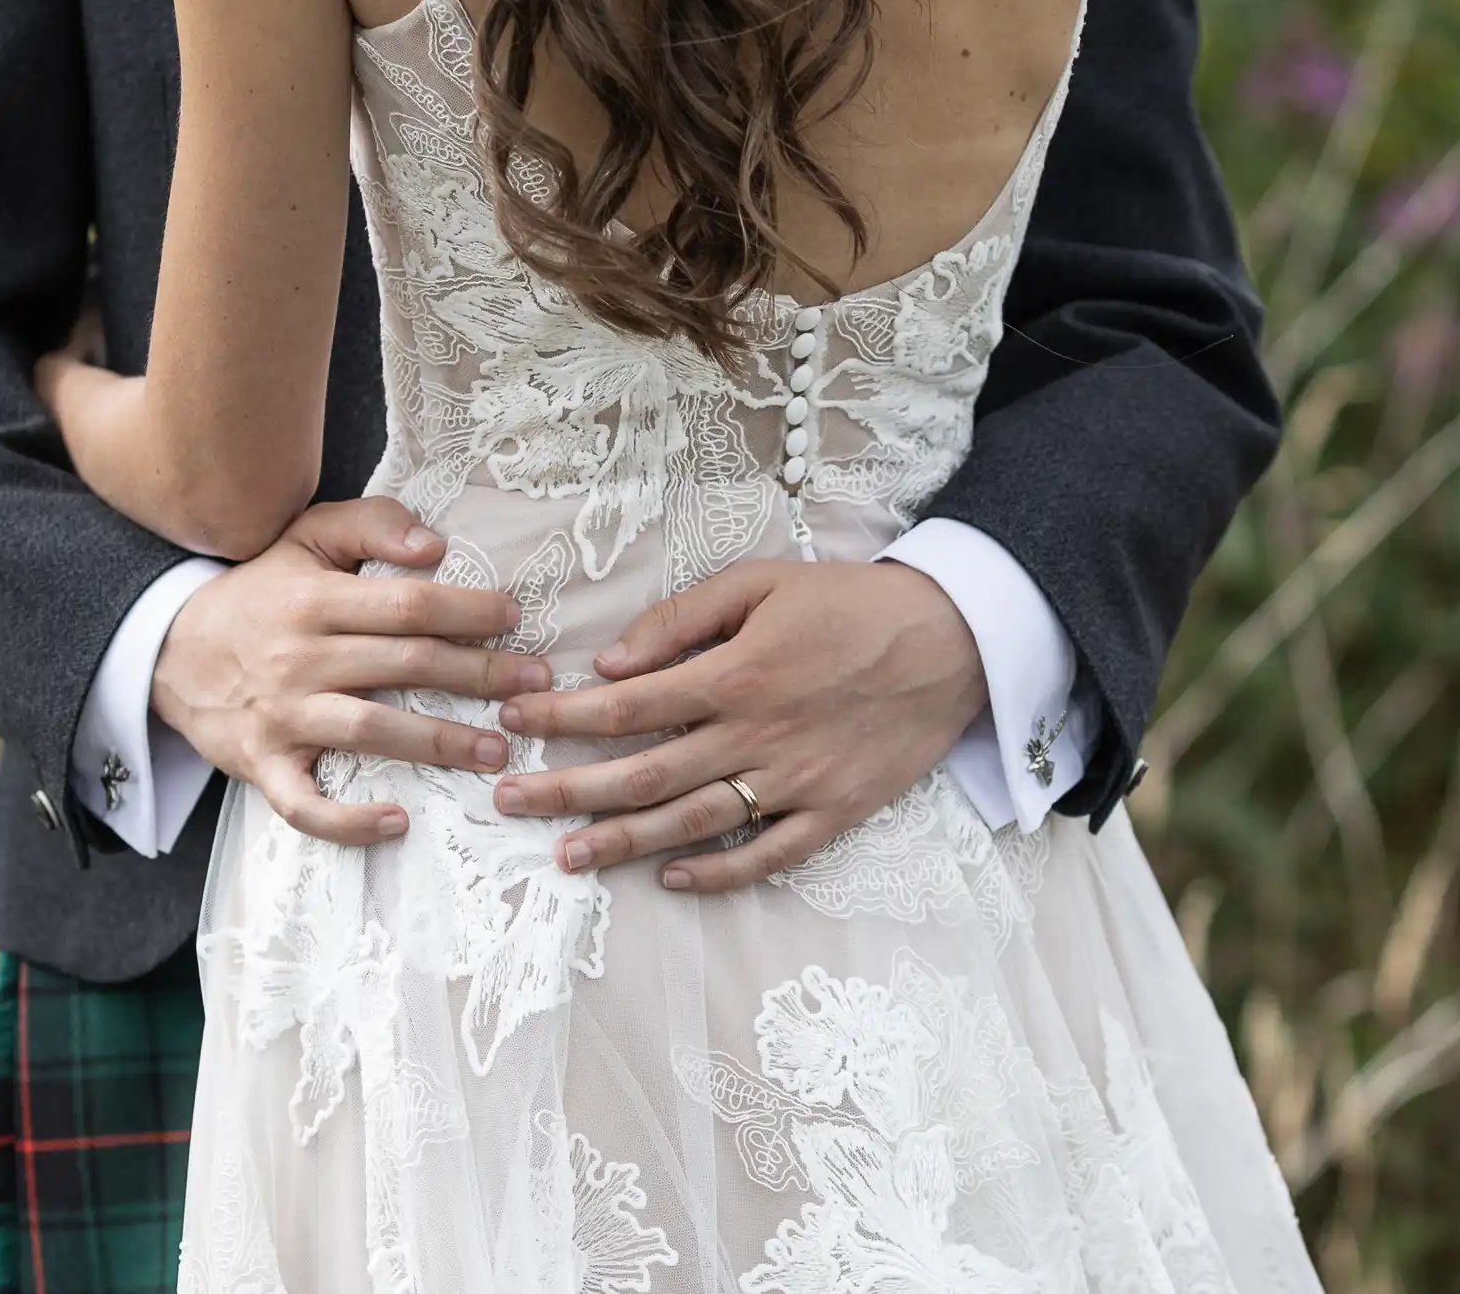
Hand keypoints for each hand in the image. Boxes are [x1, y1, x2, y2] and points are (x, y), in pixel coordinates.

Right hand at [152, 498, 552, 843]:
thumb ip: (370, 524)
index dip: (468, 610)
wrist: (168, 650)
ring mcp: (281, 717)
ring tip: (497, 751)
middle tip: (535, 686)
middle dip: (478, 674)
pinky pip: (304, 803)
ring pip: (370, 730)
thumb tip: (433, 545)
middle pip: (404, 665)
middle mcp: (300, 658)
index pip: (406, 604)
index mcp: (316, 600)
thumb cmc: (260, 593)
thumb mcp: (305, 539)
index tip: (515, 618)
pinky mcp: (262, 765)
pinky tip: (397, 821)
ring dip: (440, 742)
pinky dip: (347, 820)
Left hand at [491, 560, 984, 890]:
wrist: (953, 638)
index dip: (560, 716)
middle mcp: (756, 735)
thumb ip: (681, 620)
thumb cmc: (849, 602)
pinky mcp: (835, 811)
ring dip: (623, 842)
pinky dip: (719, 872)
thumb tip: (610, 664)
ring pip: (692, 822)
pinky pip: (768, 854)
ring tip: (565, 856)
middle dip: (566, 790)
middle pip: (642, 774)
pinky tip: (671, 877)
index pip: (625, 707)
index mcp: (733, 674)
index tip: (513, 721)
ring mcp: (796, 780)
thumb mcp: (760, 582)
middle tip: (507, 802)